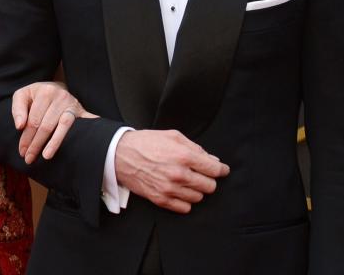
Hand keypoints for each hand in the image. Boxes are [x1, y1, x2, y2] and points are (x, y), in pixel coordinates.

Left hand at [12, 81, 94, 163]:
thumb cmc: (37, 95)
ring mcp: (72, 104)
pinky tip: (77, 147)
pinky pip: (82, 125)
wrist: (58, 87)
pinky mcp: (82, 112)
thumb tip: (20, 126)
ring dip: (54, 143)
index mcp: (45, 92)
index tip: (22, 151)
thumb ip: (18, 109)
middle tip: (29, 159)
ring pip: (64, 126)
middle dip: (36, 144)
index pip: (34, 120)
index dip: (26, 137)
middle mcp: (61, 97)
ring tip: (46, 156)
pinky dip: (80, 134)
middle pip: (47, 126)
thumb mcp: (23, 95)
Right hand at [114, 130, 229, 213]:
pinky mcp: (161, 200)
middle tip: (202, 174)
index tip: (222, 170)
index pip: (215, 169)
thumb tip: (212, 160)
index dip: (221, 170)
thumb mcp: (173, 136)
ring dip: (197, 190)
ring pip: (198, 198)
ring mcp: (170, 189)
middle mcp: (179, 174)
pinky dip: (186, 201)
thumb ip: (195, 147)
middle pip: (209, 186)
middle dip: (209, 179)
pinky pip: (185, 208)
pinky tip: (180, 191)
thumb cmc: (146, 143)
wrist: (121, 155)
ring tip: (188, 181)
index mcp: (184, 156)